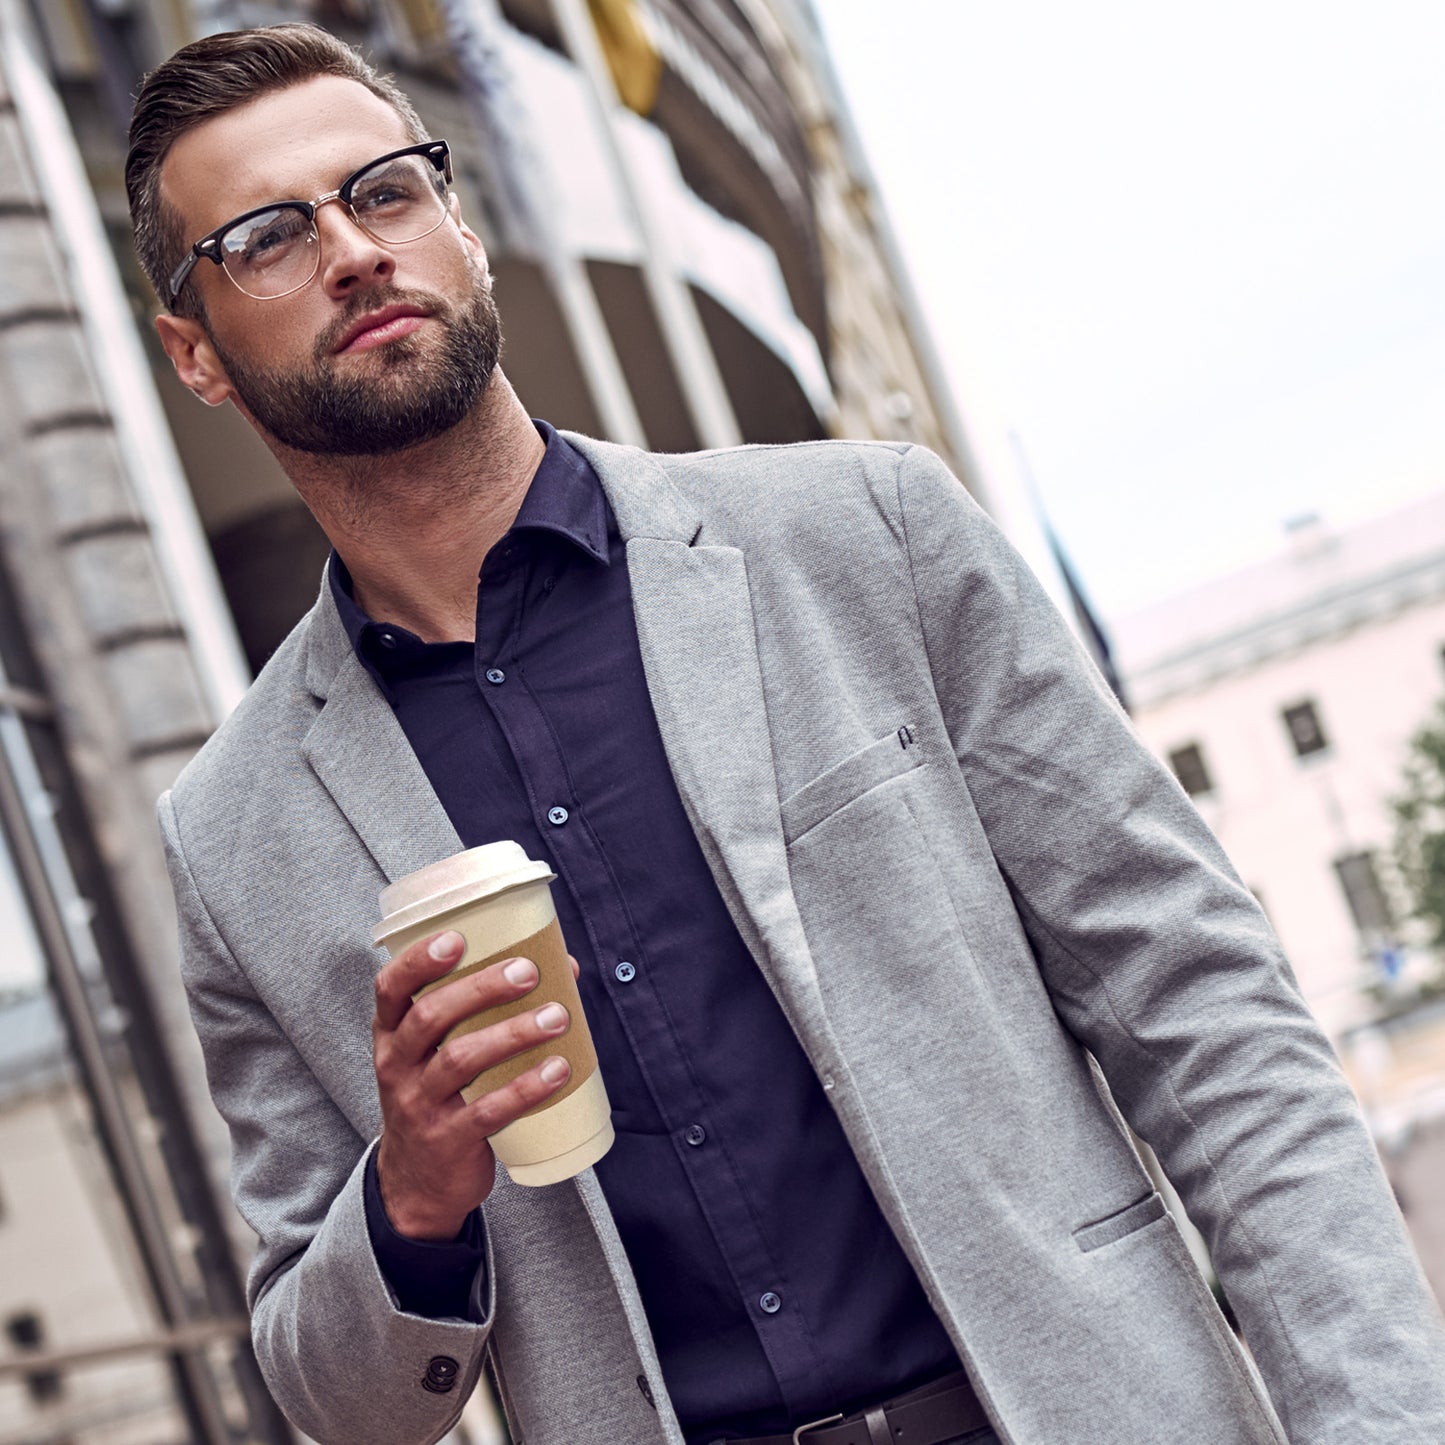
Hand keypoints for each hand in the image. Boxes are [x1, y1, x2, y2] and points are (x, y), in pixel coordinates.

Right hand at [372, 930, 577, 1238]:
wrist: (416, 1184)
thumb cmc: (440, 1095)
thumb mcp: (439, 1052)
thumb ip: (486, 1009)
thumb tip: (563, 967)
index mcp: (391, 1035)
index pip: (390, 988)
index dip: (418, 960)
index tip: (457, 937)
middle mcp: (397, 1066)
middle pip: (430, 1017)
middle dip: (480, 989)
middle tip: (528, 972)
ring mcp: (419, 1105)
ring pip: (460, 1060)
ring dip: (512, 1034)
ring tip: (557, 1017)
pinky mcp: (448, 1140)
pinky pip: (487, 1111)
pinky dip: (526, 1089)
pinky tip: (559, 1070)